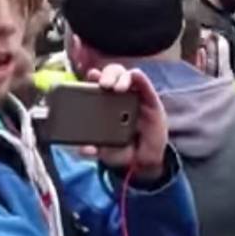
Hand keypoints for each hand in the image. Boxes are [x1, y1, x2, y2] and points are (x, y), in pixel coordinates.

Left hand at [82, 65, 167, 181]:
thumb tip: (84, 150)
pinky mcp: (150, 100)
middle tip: (104, 85)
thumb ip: (95, 149)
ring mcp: (134, 96)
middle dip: (106, 75)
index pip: (95, 84)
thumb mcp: (106, 151)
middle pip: (110, 76)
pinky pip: (144, 84)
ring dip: (121, 77)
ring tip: (118, 88)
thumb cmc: (122, 150)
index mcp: (102, 104)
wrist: (144, 160)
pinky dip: (139, 77)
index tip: (91, 76)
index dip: (92, 78)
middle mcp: (118, 96)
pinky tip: (136, 76)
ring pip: (126, 76)